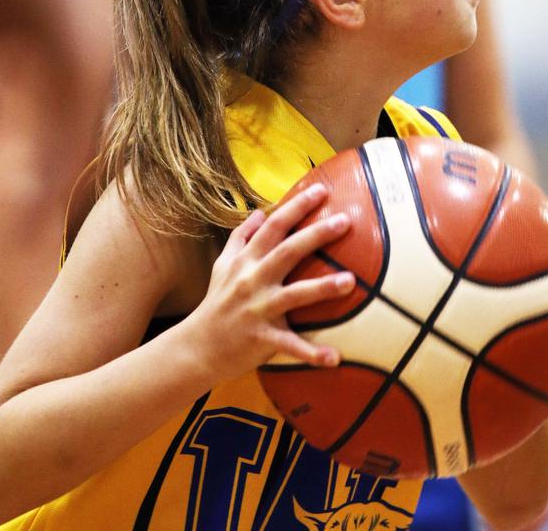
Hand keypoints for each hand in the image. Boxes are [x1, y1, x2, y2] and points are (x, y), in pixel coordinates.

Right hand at [187, 186, 354, 382]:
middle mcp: (253, 280)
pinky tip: (335, 358)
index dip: (297, 206)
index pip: (274, 226)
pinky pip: (290, 345)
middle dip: (316, 235)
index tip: (321, 190)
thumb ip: (240, 237)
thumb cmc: (215, 303)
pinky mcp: (262, 339)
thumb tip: (259, 212)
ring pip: (294, 295)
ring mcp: (258, 309)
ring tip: (351, 281)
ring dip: (322, 288)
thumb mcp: (222, 265)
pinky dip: (312, 353)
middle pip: (287, 251)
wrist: (196, 347)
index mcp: (246, 260)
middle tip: (345, 221)